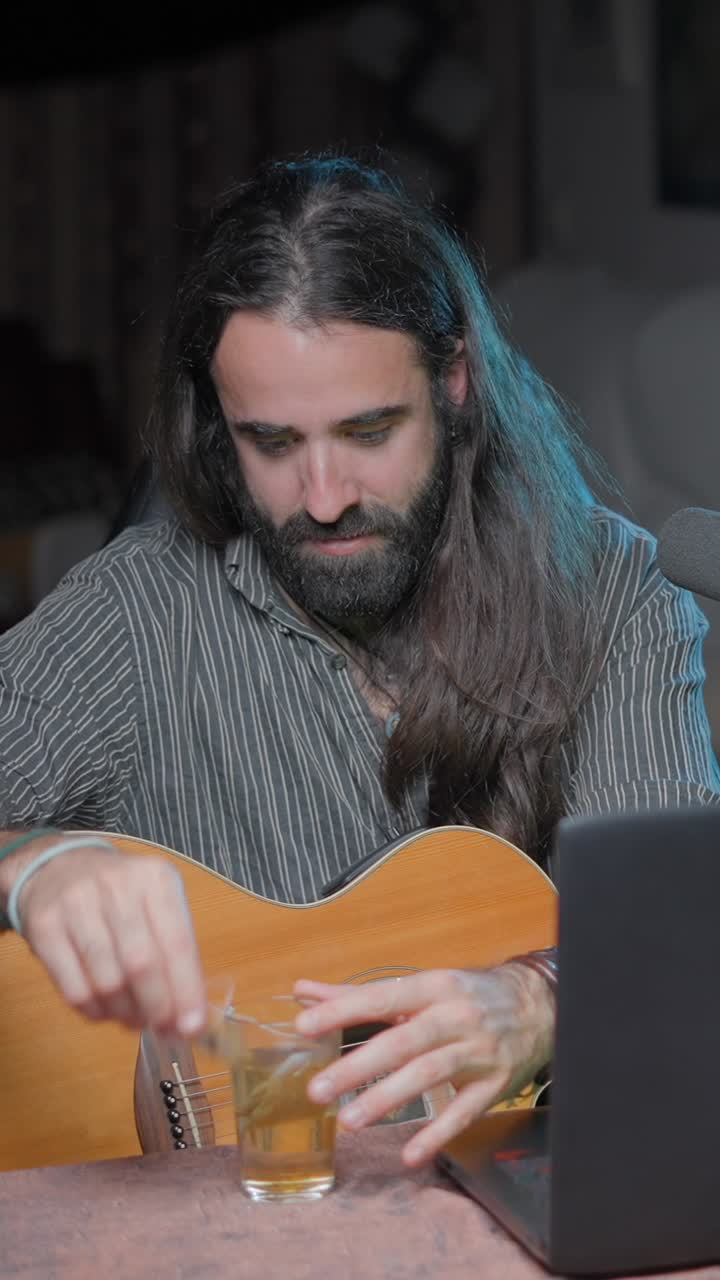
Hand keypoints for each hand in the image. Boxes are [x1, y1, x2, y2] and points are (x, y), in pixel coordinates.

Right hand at [16, 845, 206, 1034]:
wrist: (57, 868)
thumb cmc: (120, 894)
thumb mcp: (157, 903)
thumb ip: (177, 954)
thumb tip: (189, 1015)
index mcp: (154, 878)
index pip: (177, 942)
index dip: (186, 990)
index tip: (192, 1026)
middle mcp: (116, 886)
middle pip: (141, 965)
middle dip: (157, 1008)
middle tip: (164, 1028)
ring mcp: (76, 904)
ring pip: (107, 981)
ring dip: (126, 1013)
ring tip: (134, 1017)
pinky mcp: (44, 927)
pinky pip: (74, 988)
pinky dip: (95, 1011)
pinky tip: (106, 1010)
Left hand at [293, 964, 554, 1166]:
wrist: (537, 1006)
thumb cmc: (464, 997)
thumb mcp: (416, 990)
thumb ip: (358, 996)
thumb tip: (303, 991)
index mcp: (432, 987)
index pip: (383, 996)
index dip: (344, 1010)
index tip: (304, 1024)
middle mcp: (455, 1016)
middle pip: (403, 1041)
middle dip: (358, 1066)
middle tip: (317, 1090)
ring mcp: (477, 1050)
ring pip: (430, 1074)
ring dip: (389, 1098)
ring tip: (350, 1120)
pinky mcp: (495, 1083)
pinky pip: (465, 1111)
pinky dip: (439, 1133)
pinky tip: (409, 1154)